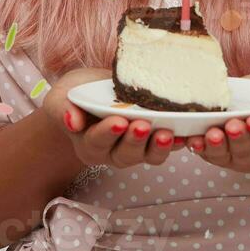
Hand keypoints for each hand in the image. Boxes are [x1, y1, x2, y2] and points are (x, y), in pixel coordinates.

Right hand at [42, 68, 187, 168]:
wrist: (92, 94)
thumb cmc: (76, 95)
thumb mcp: (63, 96)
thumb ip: (64, 108)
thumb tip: (71, 121)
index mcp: (88, 143)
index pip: (96, 141)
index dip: (107, 133)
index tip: (118, 121)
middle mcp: (112, 152)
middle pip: (125, 154)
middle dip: (135, 141)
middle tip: (143, 125)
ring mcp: (135, 149)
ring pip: (148, 156)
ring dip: (159, 147)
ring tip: (168, 133)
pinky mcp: (154, 142)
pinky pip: (167, 147)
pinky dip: (177, 142)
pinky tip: (187, 134)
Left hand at [184, 70, 249, 172]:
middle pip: (246, 153)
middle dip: (238, 140)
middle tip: (232, 125)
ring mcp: (233, 156)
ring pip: (223, 156)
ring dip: (214, 146)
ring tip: (210, 133)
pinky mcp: (214, 150)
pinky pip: (204, 152)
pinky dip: (195, 146)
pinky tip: (188, 138)